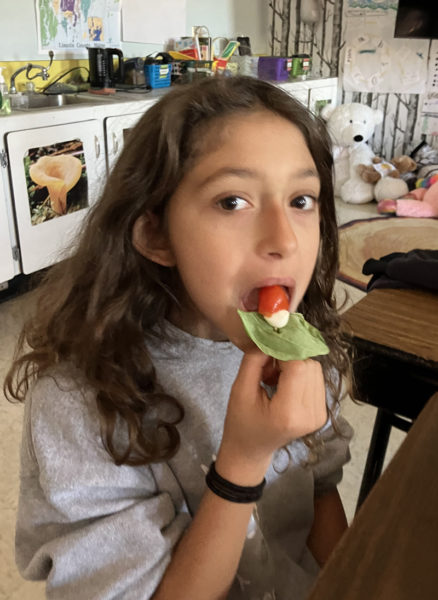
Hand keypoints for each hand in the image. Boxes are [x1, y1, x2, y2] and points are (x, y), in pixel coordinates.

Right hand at [216, 352, 326, 485]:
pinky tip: (284, 384)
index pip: (297, 366)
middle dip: (288, 359)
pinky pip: (316, 379)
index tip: (265, 352)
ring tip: (275, 377)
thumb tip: (270, 337)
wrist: (251, 450)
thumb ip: (254, 360)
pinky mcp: (321, 413)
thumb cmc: (240, 422)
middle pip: (308, 365)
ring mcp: (319, 415)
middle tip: (267, 368)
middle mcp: (310, 414)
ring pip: (314, 369)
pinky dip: (301, 375)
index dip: (282, 352)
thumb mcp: (239, 389)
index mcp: (289, 412)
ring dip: (295, 365)